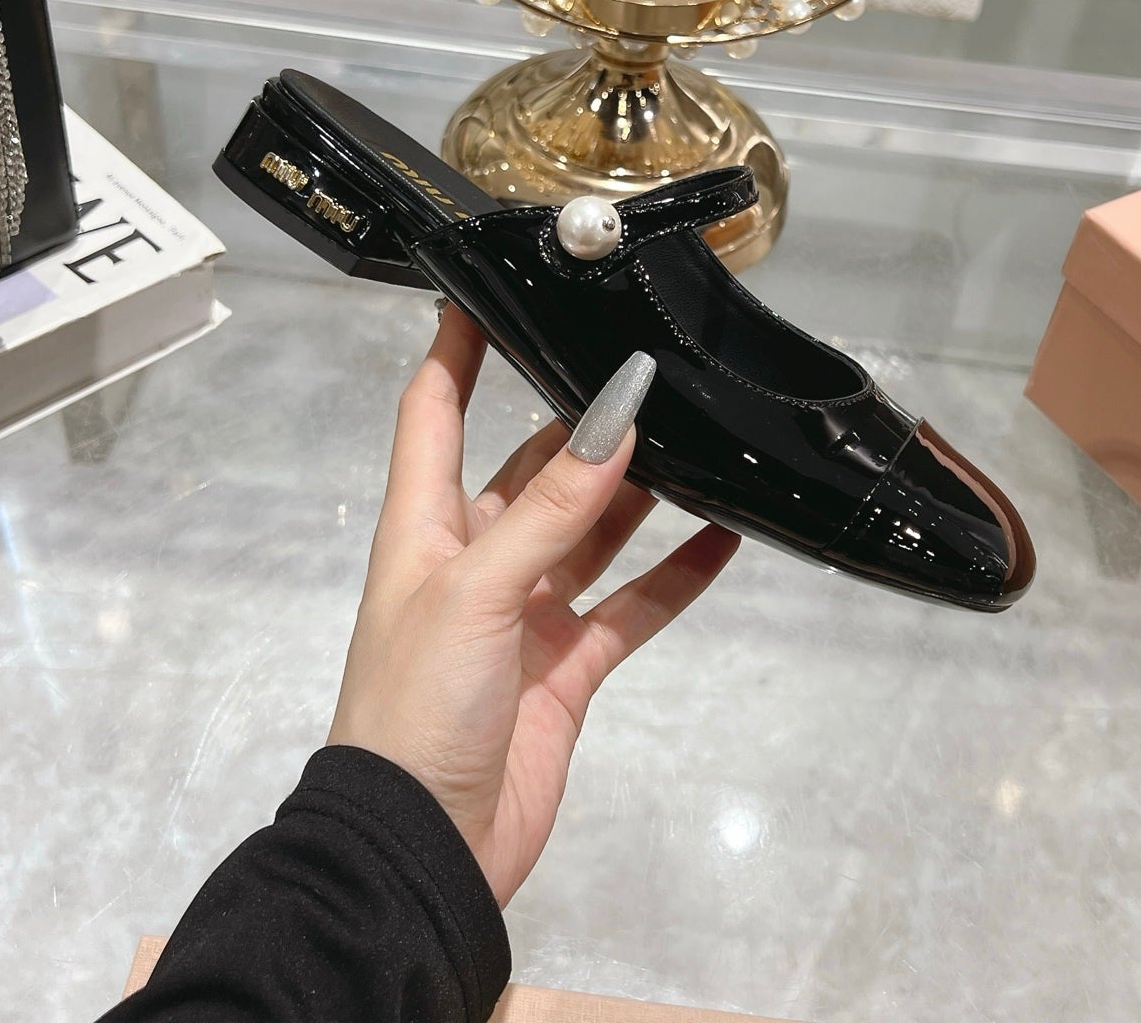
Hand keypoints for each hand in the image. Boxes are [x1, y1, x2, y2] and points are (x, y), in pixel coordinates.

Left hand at [327, 306, 738, 905]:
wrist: (425, 850)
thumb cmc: (417, 708)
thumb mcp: (478, 592)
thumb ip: (552, 508)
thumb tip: (613, 418)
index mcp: (427, 528)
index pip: (433, 415)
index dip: (454, 351)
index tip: (481, 289)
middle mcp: (476, 559)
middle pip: (531, 468)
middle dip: (578, 422)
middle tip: (641, 367)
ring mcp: (525, 613)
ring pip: (590, 532)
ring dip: (635, 493)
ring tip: (694, 438)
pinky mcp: (567, 665)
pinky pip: (629, 605)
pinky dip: (674, 576)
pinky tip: (723, 538)